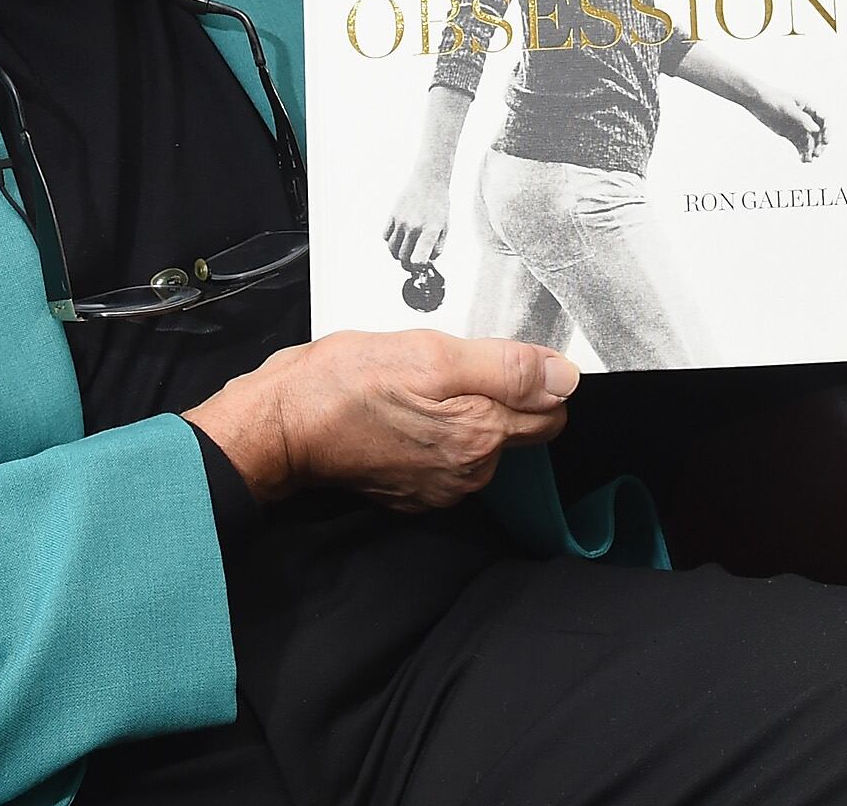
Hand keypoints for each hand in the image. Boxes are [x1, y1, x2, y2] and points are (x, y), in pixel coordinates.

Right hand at [185, 329, 575, 507]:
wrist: (279, 426)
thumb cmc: (345, 383)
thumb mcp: (431, 355)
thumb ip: (506, 369)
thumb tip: (567, 378)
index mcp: (481, 437)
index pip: (552, 413)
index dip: (534, 377)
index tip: (498, 356)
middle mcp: (469, 474)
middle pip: (519, 428)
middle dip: (499, 393)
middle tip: (449, 365)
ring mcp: (439, 489)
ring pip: (481, 440)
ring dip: (465, 409)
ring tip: (420, 384)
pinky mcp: (412, 492)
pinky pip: (447, 457)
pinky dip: (436, 431)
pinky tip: (404, 409)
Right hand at [384, 163, 454, 270]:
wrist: (429, 182)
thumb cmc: (438, 205)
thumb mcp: (445, 227)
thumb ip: (437, 247)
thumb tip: (427, 262)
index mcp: (430, 231)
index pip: (418, 259)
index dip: (418, 267)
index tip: (421, 265)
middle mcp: (414, 227)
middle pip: (403, 257)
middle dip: (407, 264)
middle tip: (412, 262)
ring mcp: (401, 221)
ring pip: (392, 249)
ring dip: (397, 254)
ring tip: (405, 250)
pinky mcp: (393, 215)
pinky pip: (385, 237)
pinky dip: (391, 241)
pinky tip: (399, 238)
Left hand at [754, 92, 828, 161]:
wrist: (757, 101)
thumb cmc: (773, 100)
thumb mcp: (788, 108)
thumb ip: (802, 119)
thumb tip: (817, 130)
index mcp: (809, 107)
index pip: (824, 120)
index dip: (828, 131)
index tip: (826, 142)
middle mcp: (806, 118)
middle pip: (818, 133)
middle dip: (819, 144)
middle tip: (817, 154)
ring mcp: (798, 126)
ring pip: (809, 141)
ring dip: (811, 151)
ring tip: (808, 160)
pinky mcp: (791, 134)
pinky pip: (800, 145)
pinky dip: (802, 153)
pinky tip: (802, 160)